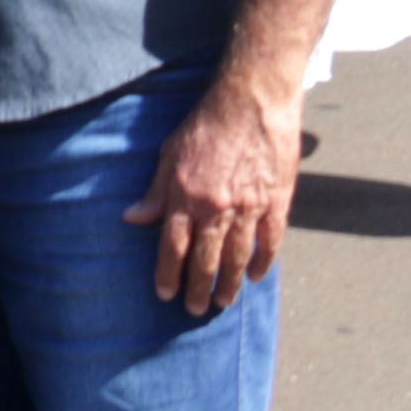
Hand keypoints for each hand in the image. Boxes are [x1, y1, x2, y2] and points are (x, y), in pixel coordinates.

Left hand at [129, 76, 302, 315]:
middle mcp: (216, 207)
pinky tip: (258, 277)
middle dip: (198, 288)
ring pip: (238, 257)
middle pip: (205, 259)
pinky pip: (270, 241)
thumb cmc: (206, 123)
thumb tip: (133, 217)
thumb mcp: (169, 153)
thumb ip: (155, 190)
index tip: (165, 294)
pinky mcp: (277, 201)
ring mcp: (249, 207)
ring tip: (223, 302)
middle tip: (194, 309)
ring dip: (230, 283)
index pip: (172, 246)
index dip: (168, 274)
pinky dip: (264, 262)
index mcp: (185, 196)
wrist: (252, 101)